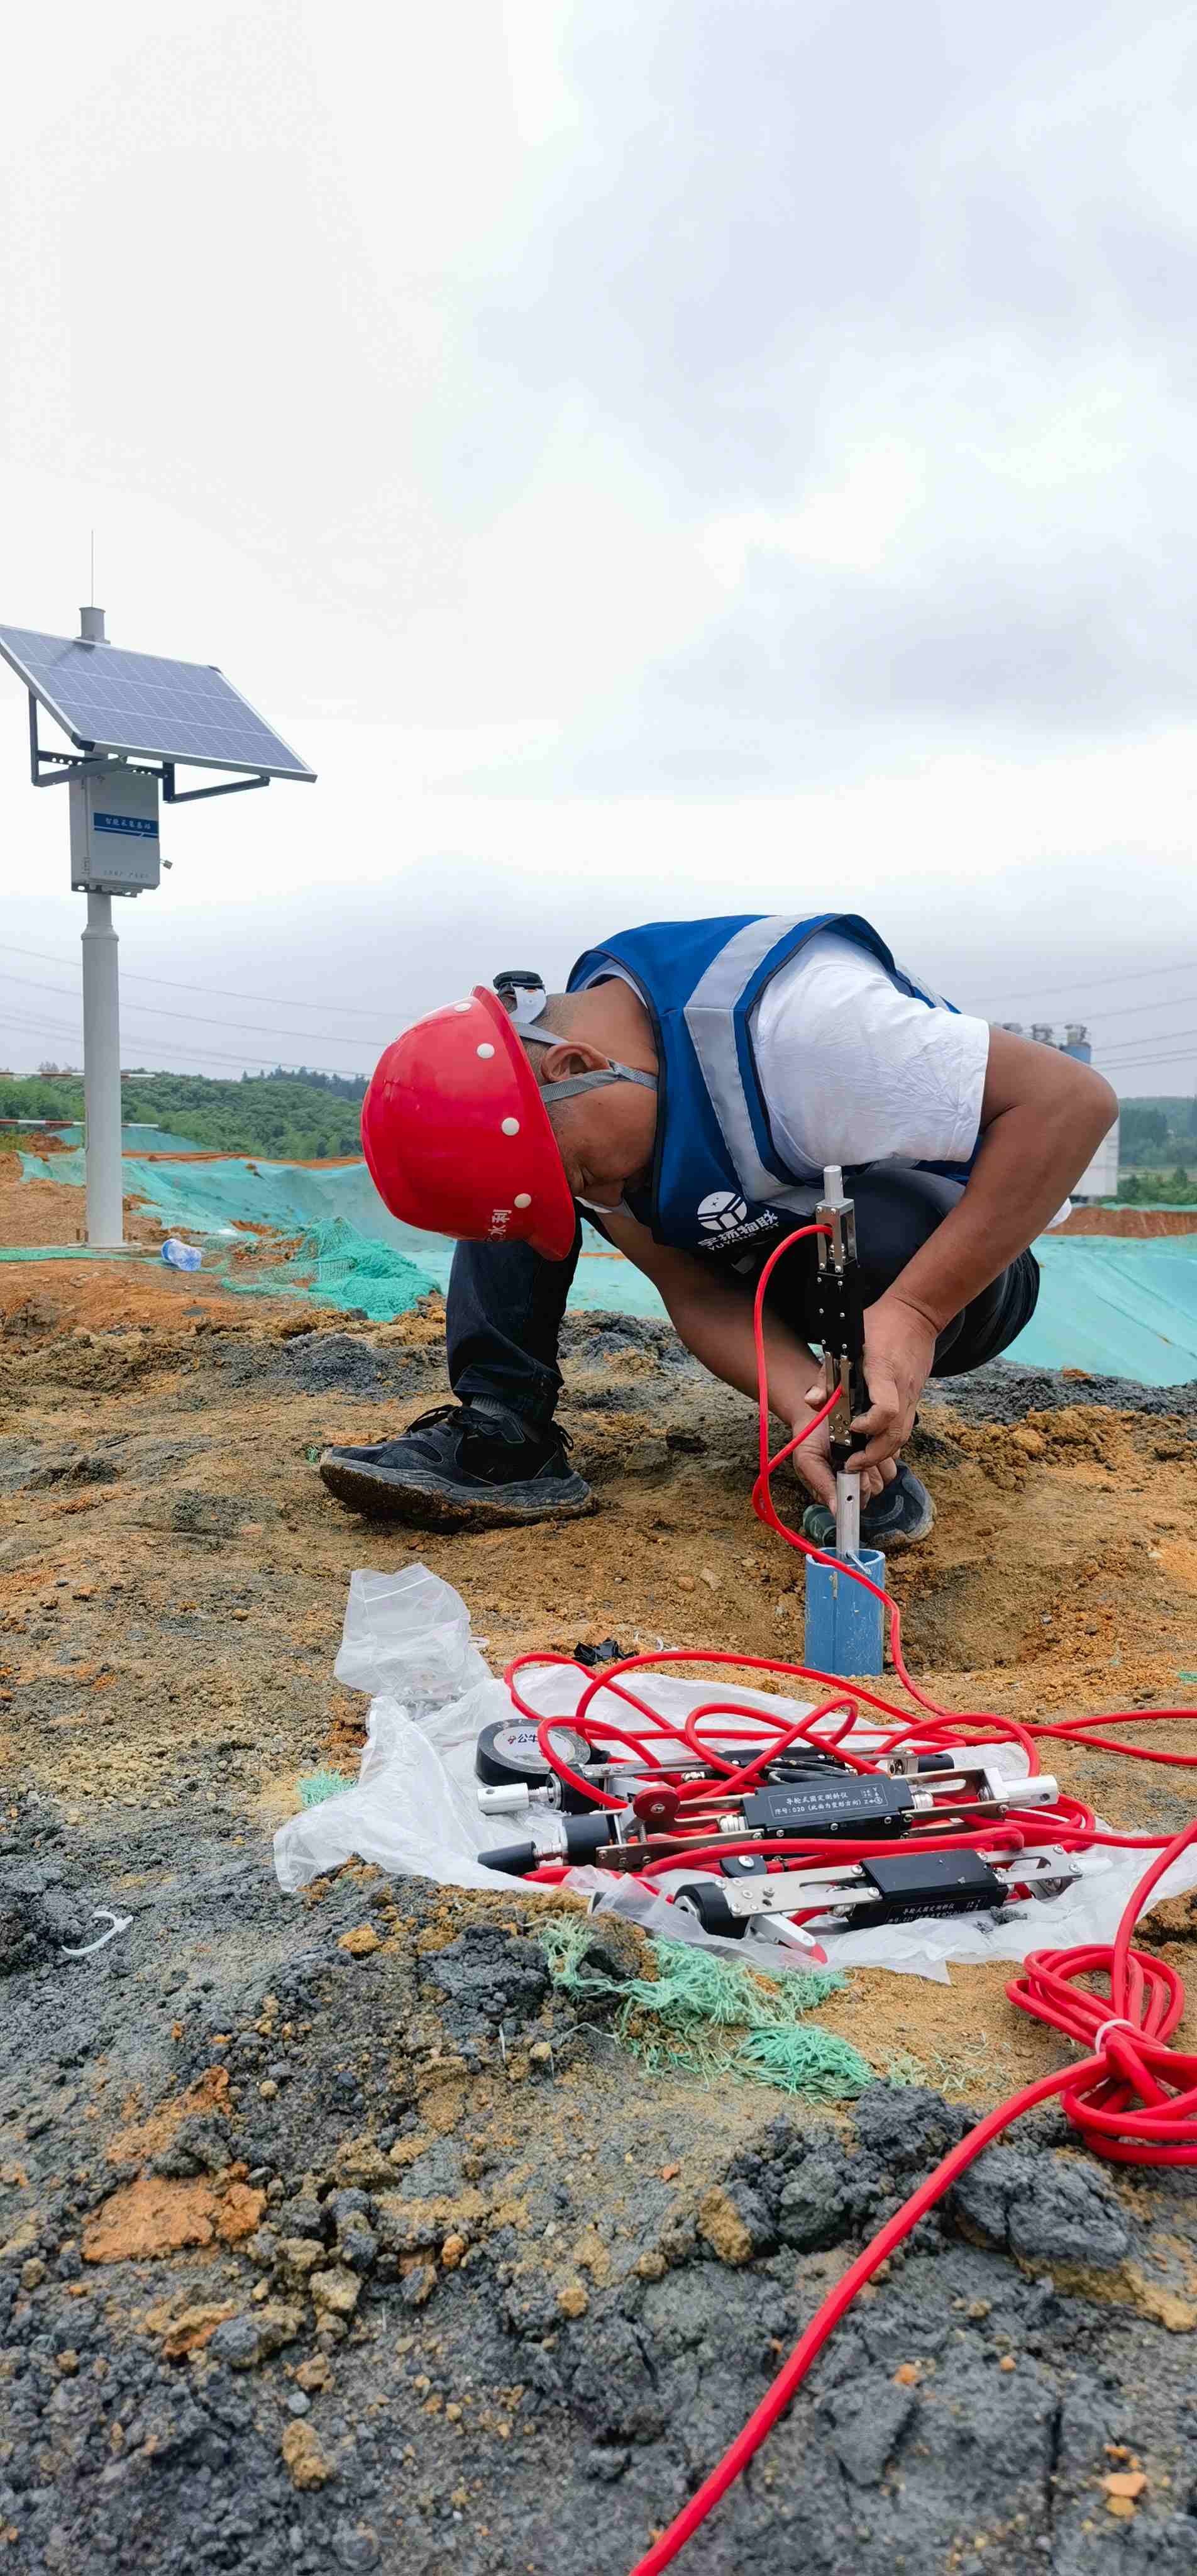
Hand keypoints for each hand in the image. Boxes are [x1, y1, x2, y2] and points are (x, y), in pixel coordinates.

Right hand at [792, 1401, 898, 1510]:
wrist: (817, 1412)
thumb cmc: (810, 1437)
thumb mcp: (807, 1460)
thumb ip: (821, 1485)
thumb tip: (836, 1510)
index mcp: (838, 1489)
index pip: (857, 1502)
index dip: (857, 1488)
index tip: (849, 1471)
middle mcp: (856, 1482)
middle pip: (873, 1490)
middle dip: (864, 1472)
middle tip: (850, 1455)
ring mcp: (871, 1469)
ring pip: (885, 1477)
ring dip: (875, 1462)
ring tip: (857, 1446)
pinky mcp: (882, 1454)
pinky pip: (893, 1460)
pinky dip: (883, 1451)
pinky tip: (868, 1441)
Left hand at [845, 1293, 937, 1473]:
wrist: (916, 1316)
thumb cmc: (879, 1324)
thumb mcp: (846, 1341)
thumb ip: (827, 1374)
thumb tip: (813, 1402)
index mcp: (885, 1372)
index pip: (885, 1410)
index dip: (869, 1425)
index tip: (851, 1427)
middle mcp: (903, 1389)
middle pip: (896, 1434)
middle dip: (873, 1455)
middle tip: (851, 1463)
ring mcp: (912, 1396)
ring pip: (903, 1435)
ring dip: (882, 1453)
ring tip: (859, 1460)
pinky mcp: (915, 1399)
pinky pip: (905, 1428)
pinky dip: (889, 1442)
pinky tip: (872, 1445)